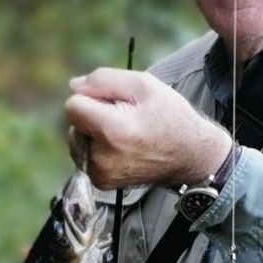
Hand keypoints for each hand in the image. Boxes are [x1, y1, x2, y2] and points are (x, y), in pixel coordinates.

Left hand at [64, 68, 232, 189]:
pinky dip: (97, 147)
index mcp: (112, 131)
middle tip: (126, 119)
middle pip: (74, 123)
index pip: (73, 105)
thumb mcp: (143, 85)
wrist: (189, 156)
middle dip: (93, 115)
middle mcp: (102, 157)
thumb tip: (74, 86)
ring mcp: (100, 173)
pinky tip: (121, 146)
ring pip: (76, 138)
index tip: (115, 102)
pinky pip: (84, 154)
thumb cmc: (169, 116)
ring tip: (124, 133)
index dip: (92, 97)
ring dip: (93, 132)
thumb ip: (103, 80)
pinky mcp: (100, 182)